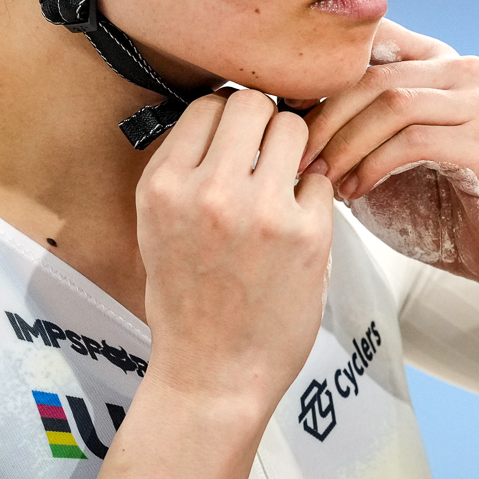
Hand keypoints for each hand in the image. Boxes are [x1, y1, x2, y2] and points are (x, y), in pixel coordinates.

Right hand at [136, 90, 336, 413]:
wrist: (212, 375)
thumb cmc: (187, 305)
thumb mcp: (157, 229)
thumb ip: (185, 173)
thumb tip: (224, 116)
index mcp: (163, 187)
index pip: (207, 105)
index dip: (227, 119)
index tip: (238, 141)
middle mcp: (207, 191)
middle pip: (251, 102)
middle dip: (264, 121)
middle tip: (268, 155)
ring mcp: (260, 211)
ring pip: (293, 128)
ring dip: (295, 150)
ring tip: (285, 184)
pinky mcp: (306, 234)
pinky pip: (321, 180)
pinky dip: (314, 196)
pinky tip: (299, 226)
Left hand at [298, 20, 478, 292]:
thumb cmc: (436, 204)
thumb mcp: (378, 154)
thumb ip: (345, 125)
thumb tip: (274, 110)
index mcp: (434, 60)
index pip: (365, 40)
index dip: (317, 75)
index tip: (284, 118)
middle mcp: (462, 69)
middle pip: (371, 74)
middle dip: (322, 119)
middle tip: (295, 160)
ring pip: (391, 103)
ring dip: (345, 144)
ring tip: (322, 180)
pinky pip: (414, 141)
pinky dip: (373, 166)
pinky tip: (354, 192)